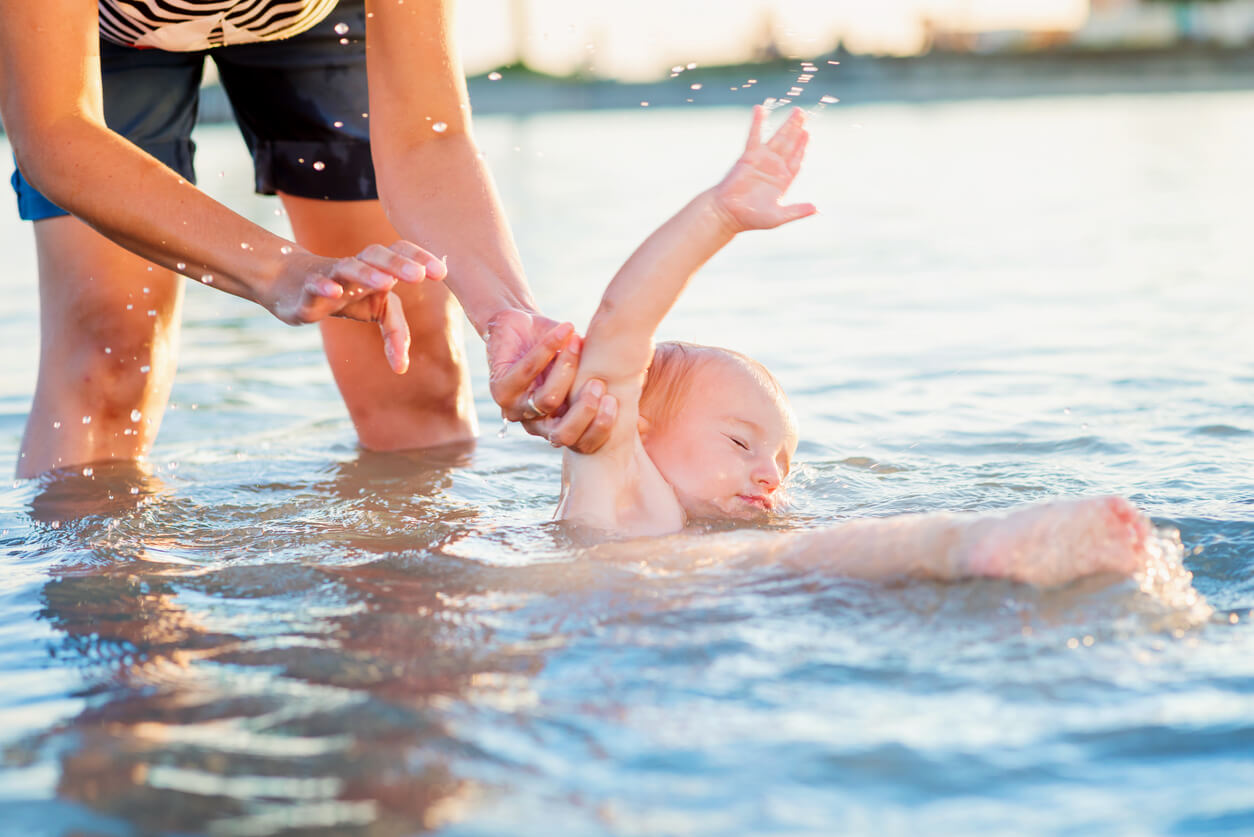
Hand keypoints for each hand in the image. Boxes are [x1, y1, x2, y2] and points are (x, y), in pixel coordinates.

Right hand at [266, 240, 447, 373]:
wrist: (293, 285)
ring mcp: (331, 275)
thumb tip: (403, 367)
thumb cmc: (346, 293)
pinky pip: (315, 283)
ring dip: (368, 273)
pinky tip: (335, 292)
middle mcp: (357, 266)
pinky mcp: (308, 290)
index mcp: (377, 267)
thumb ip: (396, 331)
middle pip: (377, 255)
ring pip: (349, 267)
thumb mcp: (376, 310)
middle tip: (420, 275)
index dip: (420, 257)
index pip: (400, 252)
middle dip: (399, 263)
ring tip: (386, 283)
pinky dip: (324, 285)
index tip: (441, 272)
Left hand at [485, 309, 616, 453]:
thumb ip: (608, 393)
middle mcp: (537, 425)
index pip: (582, 444)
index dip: (601, 428)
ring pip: (548, 401)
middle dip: (584, 410)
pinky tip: (564, 331)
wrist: (523, 325)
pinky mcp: (500, 389)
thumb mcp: (589, 374)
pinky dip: (548, 349)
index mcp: (561, 427)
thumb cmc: (563, 351)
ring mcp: (516, 410)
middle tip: (599, 383)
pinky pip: (528, 372)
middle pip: (563, 434)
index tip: (616, 401)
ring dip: (567, 368)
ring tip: (578, 343)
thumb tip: (641, 425)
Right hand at [712, 105, 816, 232]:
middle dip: (796, 129)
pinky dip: (758, 123)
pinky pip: (754, 136)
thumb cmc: (751, 219)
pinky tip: (760, 109)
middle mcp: (773, 168)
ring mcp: (761, 160)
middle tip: (803, 114)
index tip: (807, 134)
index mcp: (782, 180)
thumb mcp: (778, 217)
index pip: (796, 160)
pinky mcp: (749, 156)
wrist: (727, 214)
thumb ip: (797, 211)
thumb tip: (816, 208)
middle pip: (789, 145)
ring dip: (787, 125)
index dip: (802, 147)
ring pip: (778, 138)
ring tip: (796, 111)